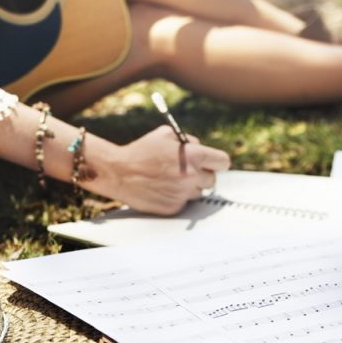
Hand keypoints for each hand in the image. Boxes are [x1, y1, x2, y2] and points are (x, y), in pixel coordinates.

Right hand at [95, 126, 230, 215]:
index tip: (212, 163)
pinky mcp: (173, 208)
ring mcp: (182, 194)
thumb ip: (188, 140)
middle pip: (212, 180)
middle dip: (202, 175)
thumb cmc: (141, 150)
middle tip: (187, 171)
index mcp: (194, 156)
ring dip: (189, 187)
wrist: (118, 171)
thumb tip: (200, 147)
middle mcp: (191, 177)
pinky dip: (176, 197)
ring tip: (170, 180)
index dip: (217, 162)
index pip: (223, 162)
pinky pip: (183, 203)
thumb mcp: (166, 134)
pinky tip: (161, 188)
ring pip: (197, 193)